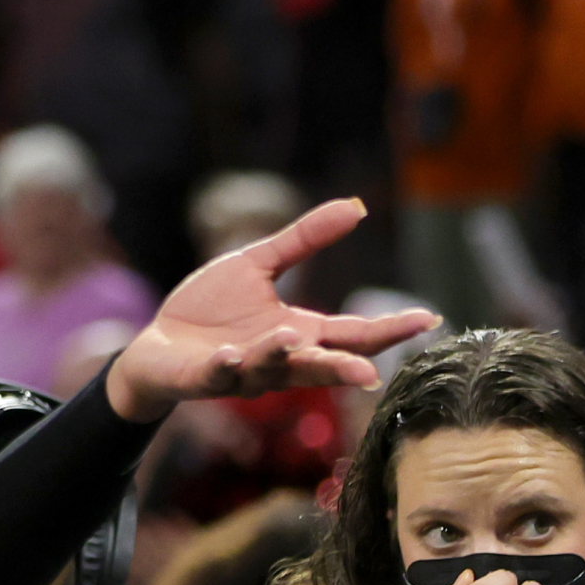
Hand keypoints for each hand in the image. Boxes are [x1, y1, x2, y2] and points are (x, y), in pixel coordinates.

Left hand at [104, 201, 435, 421]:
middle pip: (321, 366)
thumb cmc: (210, 310)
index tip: (427, 319)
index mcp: (300, 333)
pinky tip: (232, 355)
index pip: (354, 334)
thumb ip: (305, 240)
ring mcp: (243, 372)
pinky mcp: (204, 377)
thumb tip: (356, 207)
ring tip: (292, 335)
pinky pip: (219, 375)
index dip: (390, 329)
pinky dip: (228, 367)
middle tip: (371, 375)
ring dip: (281, 357)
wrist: (156, 344)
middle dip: (345, 370)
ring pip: (270, 371)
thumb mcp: (259, 264)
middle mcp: (280, 360)